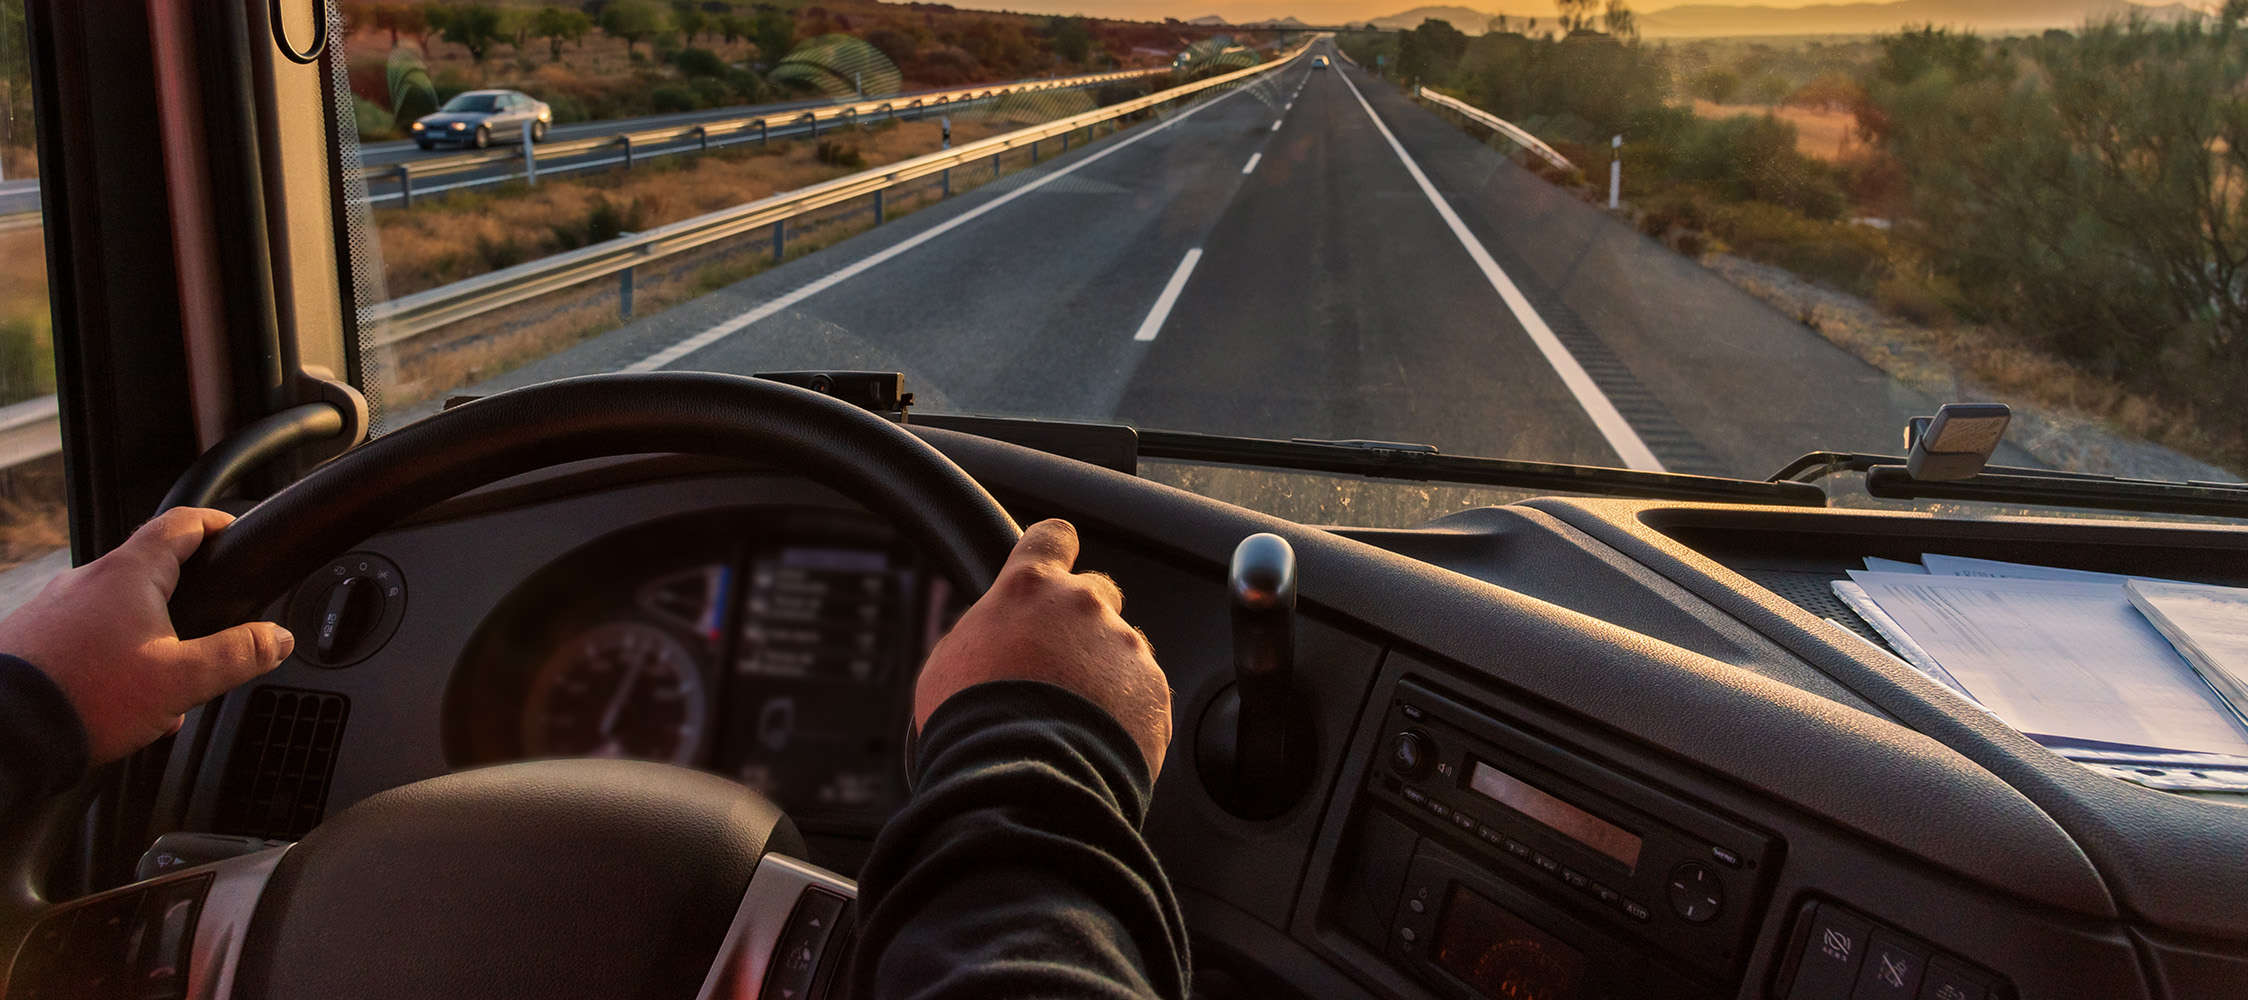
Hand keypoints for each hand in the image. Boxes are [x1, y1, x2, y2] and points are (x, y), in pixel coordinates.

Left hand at [0, 507, 293, 762]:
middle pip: (146, 571)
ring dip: (141, 637)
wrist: (5, 732)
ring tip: (155, 683)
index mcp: (128, 575)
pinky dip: (104, 656)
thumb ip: (238, 655)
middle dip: (180, 600)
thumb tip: (278, 637)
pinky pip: (79, 636)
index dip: (213, 522)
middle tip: (203, 629)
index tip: (231, 530)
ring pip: (112, 609)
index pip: (180, 524)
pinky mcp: (27, 637)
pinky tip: (112, 697)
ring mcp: (50, 607)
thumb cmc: (88, 697)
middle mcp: (84, 580)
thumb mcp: (183, 680)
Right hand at [915, 519, 1171, 777]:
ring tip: (1073, 721)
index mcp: (1028, 588)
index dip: (1054, 551)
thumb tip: (994, 639)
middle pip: (1097, 593)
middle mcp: (1083, 605)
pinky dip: (1126, 715)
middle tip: (1057, 668)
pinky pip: (1143, 695)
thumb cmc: (973, 725)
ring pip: (1122, 649)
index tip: (1056, 563)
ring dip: (1104, 674)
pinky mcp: (1153, 691)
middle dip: (1081, 624)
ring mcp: (1124, 646)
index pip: (1052, 537)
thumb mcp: (951, 663)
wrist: (1021, 780)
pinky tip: (1096, 743)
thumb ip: (986, 633)